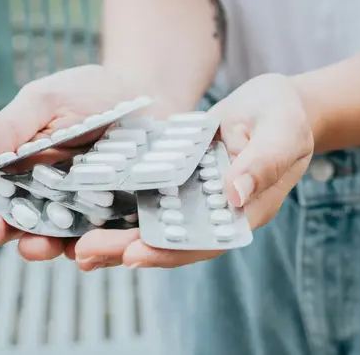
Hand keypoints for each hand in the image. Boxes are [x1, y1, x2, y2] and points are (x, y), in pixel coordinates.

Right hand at [0, 64, 175, 260]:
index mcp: (21, 165)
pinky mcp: (115, 220)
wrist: (150, 94)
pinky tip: (80, 252)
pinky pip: (100, 242)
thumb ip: (8, 129)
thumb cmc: (92, 93)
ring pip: (54, 238)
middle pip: (17, 220)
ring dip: (38, 246)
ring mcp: (80, 210)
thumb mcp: (47, 101)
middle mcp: (46, 194)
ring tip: (31, 246)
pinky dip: (90, 251)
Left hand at [74, 73, 313, 269]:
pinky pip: (146, 201)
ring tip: (75, 247)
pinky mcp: (177, 183)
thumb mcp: (282, 130)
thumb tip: (236, 194)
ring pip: (152, 227)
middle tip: (84, 253)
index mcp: (243, 212)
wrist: (273, 105)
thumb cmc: (284, 115)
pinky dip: (118, 210)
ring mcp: (193, 201)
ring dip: (115, 238)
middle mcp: (213, 214)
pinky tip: (88, 212)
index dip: (170, 252)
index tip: (133, 255)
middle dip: (126, 250)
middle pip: (169, 242)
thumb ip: (264, 161)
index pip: (204, 242)